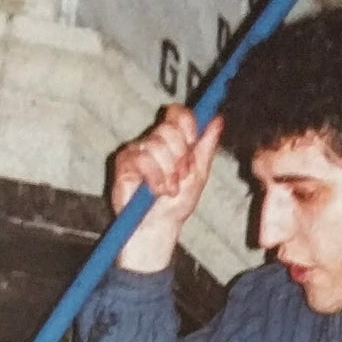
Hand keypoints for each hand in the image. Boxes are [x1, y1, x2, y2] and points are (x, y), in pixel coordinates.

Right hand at [111, 107, 222, 272]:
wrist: (160, 226)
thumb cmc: (176, 204)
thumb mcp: (199, 173)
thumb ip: (207, 145)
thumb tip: (217, 119)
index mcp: (172, 140)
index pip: (178, 115)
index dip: (187, 125)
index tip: (193, 143)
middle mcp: (153, 141)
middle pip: (169, 129)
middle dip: (181, 157)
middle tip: (181, 176)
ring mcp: (137, 150)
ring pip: (157, 145)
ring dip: (168, 172)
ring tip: (169, 189)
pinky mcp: (124, 162)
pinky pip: (143, 159)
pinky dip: (155, 178)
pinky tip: (156, 191)